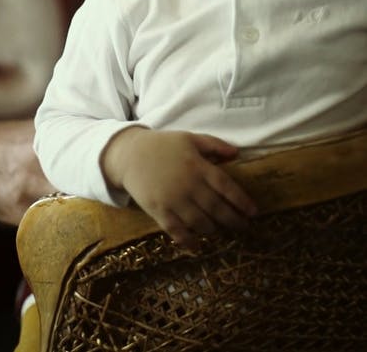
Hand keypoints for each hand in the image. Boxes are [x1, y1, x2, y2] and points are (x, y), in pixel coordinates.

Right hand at [102, 127, 256, 246]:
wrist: (130, 154)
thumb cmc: (163, 145)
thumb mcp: (190, 138)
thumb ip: (214, 145)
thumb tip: (237, 153)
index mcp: (198, 166)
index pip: (227, 187)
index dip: (242, 202)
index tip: (254, 212)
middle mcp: (189, 185)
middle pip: (217, 209)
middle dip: (234, 221)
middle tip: (243, 227)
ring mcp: (174, 200)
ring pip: (201, 223)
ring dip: (214, 230)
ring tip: (221, 230)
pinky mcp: (159, 211)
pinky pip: (178, 232)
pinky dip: (190, 242)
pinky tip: (198, 246)